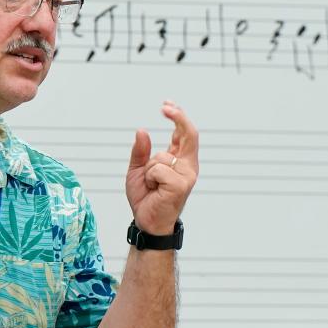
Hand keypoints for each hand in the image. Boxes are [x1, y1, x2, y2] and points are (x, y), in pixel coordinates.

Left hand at [125, 101, 198, 235]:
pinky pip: (158, 169)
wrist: (146, 222)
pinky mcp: (181, 185)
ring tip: (151, 185)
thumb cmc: (145, 198)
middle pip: (189, 134)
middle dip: (178, 117)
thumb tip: (142, 131)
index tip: (167, 105)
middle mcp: (188, 166)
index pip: (185, 134)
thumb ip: (141, 151)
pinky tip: (153, 190)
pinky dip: (149, 178)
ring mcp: (187, 176)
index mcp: (181, 161)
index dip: (178, 117)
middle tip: (165, 106)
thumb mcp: (137, 170)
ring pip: (161, 156)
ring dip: (148, 169)